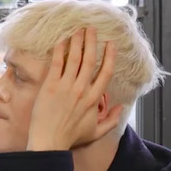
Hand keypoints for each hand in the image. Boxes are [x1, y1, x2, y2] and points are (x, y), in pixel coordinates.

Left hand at [26, 28, 123, 150]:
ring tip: (79, 30)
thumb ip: (112, 120)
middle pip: (90, 60)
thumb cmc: (70, 137)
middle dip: (92, 42)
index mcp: (94, 99)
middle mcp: (82, 89)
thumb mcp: (96, 132)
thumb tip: (122, 107)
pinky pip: (57, 63)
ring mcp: (66, 87)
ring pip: (74, 58)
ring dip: (77, 42)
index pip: (106, 72)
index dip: (109, 56)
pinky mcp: (50, 86)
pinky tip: (62, 41)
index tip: (110, 44)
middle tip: (91, 29)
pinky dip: (60, 50)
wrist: (49, 142)